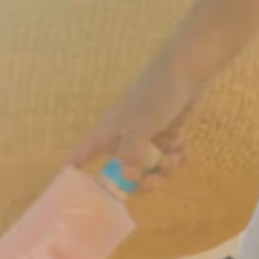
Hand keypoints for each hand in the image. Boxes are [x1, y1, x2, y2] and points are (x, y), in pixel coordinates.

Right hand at [69, 57, 198, 190]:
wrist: (187, 70)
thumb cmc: (156, 94)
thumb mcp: (140, 125)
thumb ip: (131, 153)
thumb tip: (127, 179)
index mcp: (110, 132)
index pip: (83, 152)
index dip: (74, 169)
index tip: (71, 188)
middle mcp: (125, 137)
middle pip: (124, 172)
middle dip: (139, 182)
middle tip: (153, 180)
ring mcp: (148, 136)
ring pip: (150, 168)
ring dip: (164, 170)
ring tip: (175, 158)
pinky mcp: (169, 134)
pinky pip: (168, 158)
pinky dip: (176, 159)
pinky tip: (183, 151)